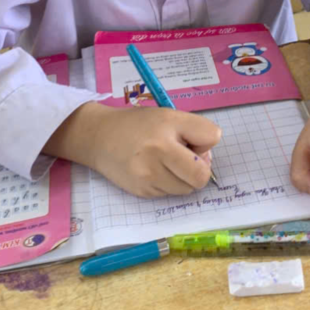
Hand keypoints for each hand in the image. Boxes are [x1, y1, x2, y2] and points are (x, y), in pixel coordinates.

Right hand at [46, 103, 221, 197]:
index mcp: (167, 131)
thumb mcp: (169, 116)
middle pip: (200, 178)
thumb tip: (207, 159)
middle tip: (184, 157)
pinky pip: (169, 194)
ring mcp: (148, 178)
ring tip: (166, 162)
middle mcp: (157, 156)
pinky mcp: (142, 192)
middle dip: (198, 170)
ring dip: (183, 178)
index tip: (191, 140)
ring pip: (186, 189)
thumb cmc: (139, 124)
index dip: (205, 145)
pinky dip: (167, 183)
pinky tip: (153, 169)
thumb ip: (197, 131)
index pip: (209, 144)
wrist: (100, 137)